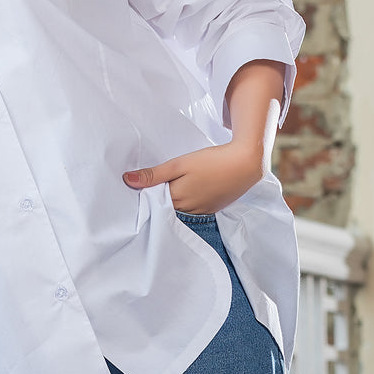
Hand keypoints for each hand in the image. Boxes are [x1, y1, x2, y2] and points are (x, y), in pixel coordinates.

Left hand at [122, 142, 265, 214]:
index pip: (152, 203)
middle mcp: (188, 210)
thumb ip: (154, 174)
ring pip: (179, 210)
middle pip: (165, 208)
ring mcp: (202, 212)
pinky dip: (186, 203)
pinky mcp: (212, 208)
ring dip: (171, 202)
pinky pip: (192, 210)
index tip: (135, 188)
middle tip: (147, 187)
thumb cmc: (212, 162)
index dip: (144, 195)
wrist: (246, 163)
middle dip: (156, 200)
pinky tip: (185, 192)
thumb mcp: (179, 164)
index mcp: (177, 199)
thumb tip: (127, 180)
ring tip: (166, 189)